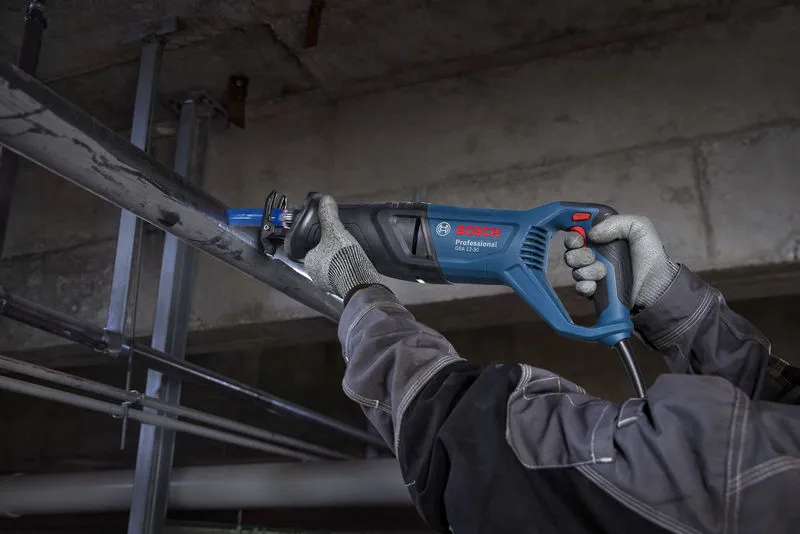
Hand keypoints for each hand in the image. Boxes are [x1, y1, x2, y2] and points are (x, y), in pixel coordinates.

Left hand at [304, 195, 380, 298]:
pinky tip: (355, 262)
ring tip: (350, 251)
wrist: (358, 281)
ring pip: (332, 268)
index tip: (330, 237)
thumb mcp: (334, 230)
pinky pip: (342, 276)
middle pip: (322, 258)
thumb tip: (325, 199)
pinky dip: (347, 269)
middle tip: (342, 242)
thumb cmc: (340, 256)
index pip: (311, 249)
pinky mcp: (341, 290)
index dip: (320, 242)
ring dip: (339, 261)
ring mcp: (328, 285)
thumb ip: (328, 215)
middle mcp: (315, 275)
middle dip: (330, 251)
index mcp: (309, 261)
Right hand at [563, 215, 678, 310]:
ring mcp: (593, 273)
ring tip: (603, 273)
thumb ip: (616, 222)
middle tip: (592, 256)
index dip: (573, 234)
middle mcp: (595, 254)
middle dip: (579, 254)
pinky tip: (595, 285)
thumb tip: (591, 234)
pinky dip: (585, 286)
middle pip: (571, 252)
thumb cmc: (651, 256)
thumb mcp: (639, 227)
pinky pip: (579, 287)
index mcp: (602, 237)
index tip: (578, 238)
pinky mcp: (595, 290)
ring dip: (587, 271)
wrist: (656, 286)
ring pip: (575, 270)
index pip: (577, 232)